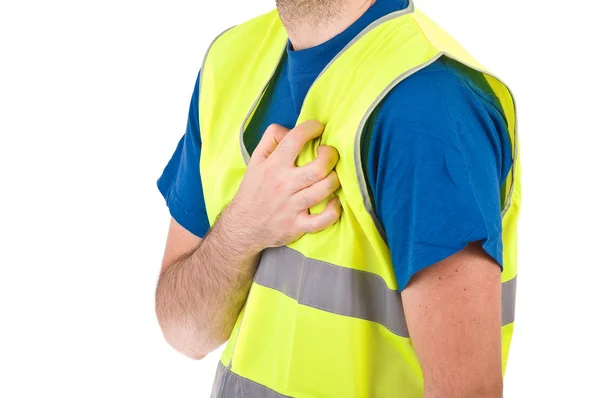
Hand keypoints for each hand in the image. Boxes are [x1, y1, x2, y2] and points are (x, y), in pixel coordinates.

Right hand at [228, 120, 341, 250]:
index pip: (295, 139)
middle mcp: (283, 185)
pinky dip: (334, 210)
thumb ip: (270, 139)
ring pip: (325, 189)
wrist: (242, 227)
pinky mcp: (297, 226)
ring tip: (332, 176)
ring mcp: (292, 207)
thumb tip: (290, 129)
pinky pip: (323, 219)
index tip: (318, 128)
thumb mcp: (255, 161)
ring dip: (335, 180)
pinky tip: (335, 201)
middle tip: (329, 154)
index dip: (312, 128)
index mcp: (273, 166)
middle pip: (319, 167)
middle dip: (331, 156)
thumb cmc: (252, 191)